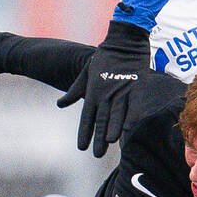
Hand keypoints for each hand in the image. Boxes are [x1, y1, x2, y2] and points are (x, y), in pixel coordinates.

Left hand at [57, 20, 151, 157]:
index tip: (81, 147)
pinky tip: (130, 128)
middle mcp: (106, 93)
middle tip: (97, 154)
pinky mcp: (136, 86)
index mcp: (93, 91)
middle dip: (99, 138)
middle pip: (102, 120)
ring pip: (116, 114)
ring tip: (111, 143)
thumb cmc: (103, 58)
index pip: (87, 117)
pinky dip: (132, 117)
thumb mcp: (84, 74)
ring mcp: (121, 90)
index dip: (84, 132)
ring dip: (113, 129)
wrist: (123, 41)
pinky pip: (134, 104)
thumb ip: (74, 91)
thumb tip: (60, 104)